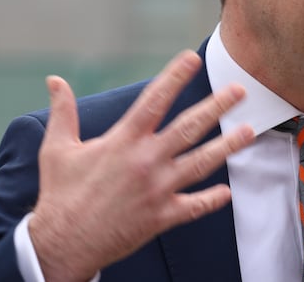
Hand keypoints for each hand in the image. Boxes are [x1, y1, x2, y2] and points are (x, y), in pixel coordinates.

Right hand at [29, 50, 254, 281]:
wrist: (61, 245)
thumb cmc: (60, 194)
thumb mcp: (57, 148)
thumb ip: (63, 112)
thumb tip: (55, 81)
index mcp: (122, 141)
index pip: (154, 100)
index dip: (174, 77)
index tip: (192, 59)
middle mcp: (145, 161)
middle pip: (189, 127)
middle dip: (217, 106)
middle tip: (239, 90)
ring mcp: (157, 189)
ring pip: (201, 163)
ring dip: (227, 146)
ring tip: (249, 131)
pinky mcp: (161, 216)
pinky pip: (193, 206)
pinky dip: (211, 200)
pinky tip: (227, 192)